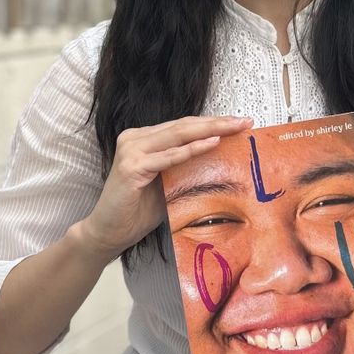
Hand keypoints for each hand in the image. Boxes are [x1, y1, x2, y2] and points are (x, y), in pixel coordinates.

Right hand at [78, 115, 252, 260]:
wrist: (109, 232)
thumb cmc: (138, 211)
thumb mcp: (169, 184)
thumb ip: (187, 168)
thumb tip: (221, 159)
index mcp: (144, 139)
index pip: (183, 126)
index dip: (212, 123)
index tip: (239, 122)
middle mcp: (135, 138)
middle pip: (183, 126)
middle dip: (217, 122)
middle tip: (244, 121)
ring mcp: (131, 150)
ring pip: (178, 135)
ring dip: (210, 130)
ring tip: (234, 128)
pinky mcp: (131, 167)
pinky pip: (167, 157)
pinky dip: (190, 151)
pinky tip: (211, 144)